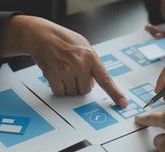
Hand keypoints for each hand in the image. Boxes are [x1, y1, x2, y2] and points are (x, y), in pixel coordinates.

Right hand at [0, 16, 127, 106]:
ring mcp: (67, 70)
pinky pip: (60, 92)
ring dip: (68, 87)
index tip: (123, 103)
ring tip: (63, 71)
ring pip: (72, 93)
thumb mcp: (84, 47)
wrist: (42, 35)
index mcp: (91, 57)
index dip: (115, 93)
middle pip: (85, 90)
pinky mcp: (54, 75)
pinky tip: (56, 75)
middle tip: (73, 73)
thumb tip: (95, 82)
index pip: (106, 79)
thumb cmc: (64, 40)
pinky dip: (58, 87)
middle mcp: (81, 64)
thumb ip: (92, 64)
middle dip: (80, 85)